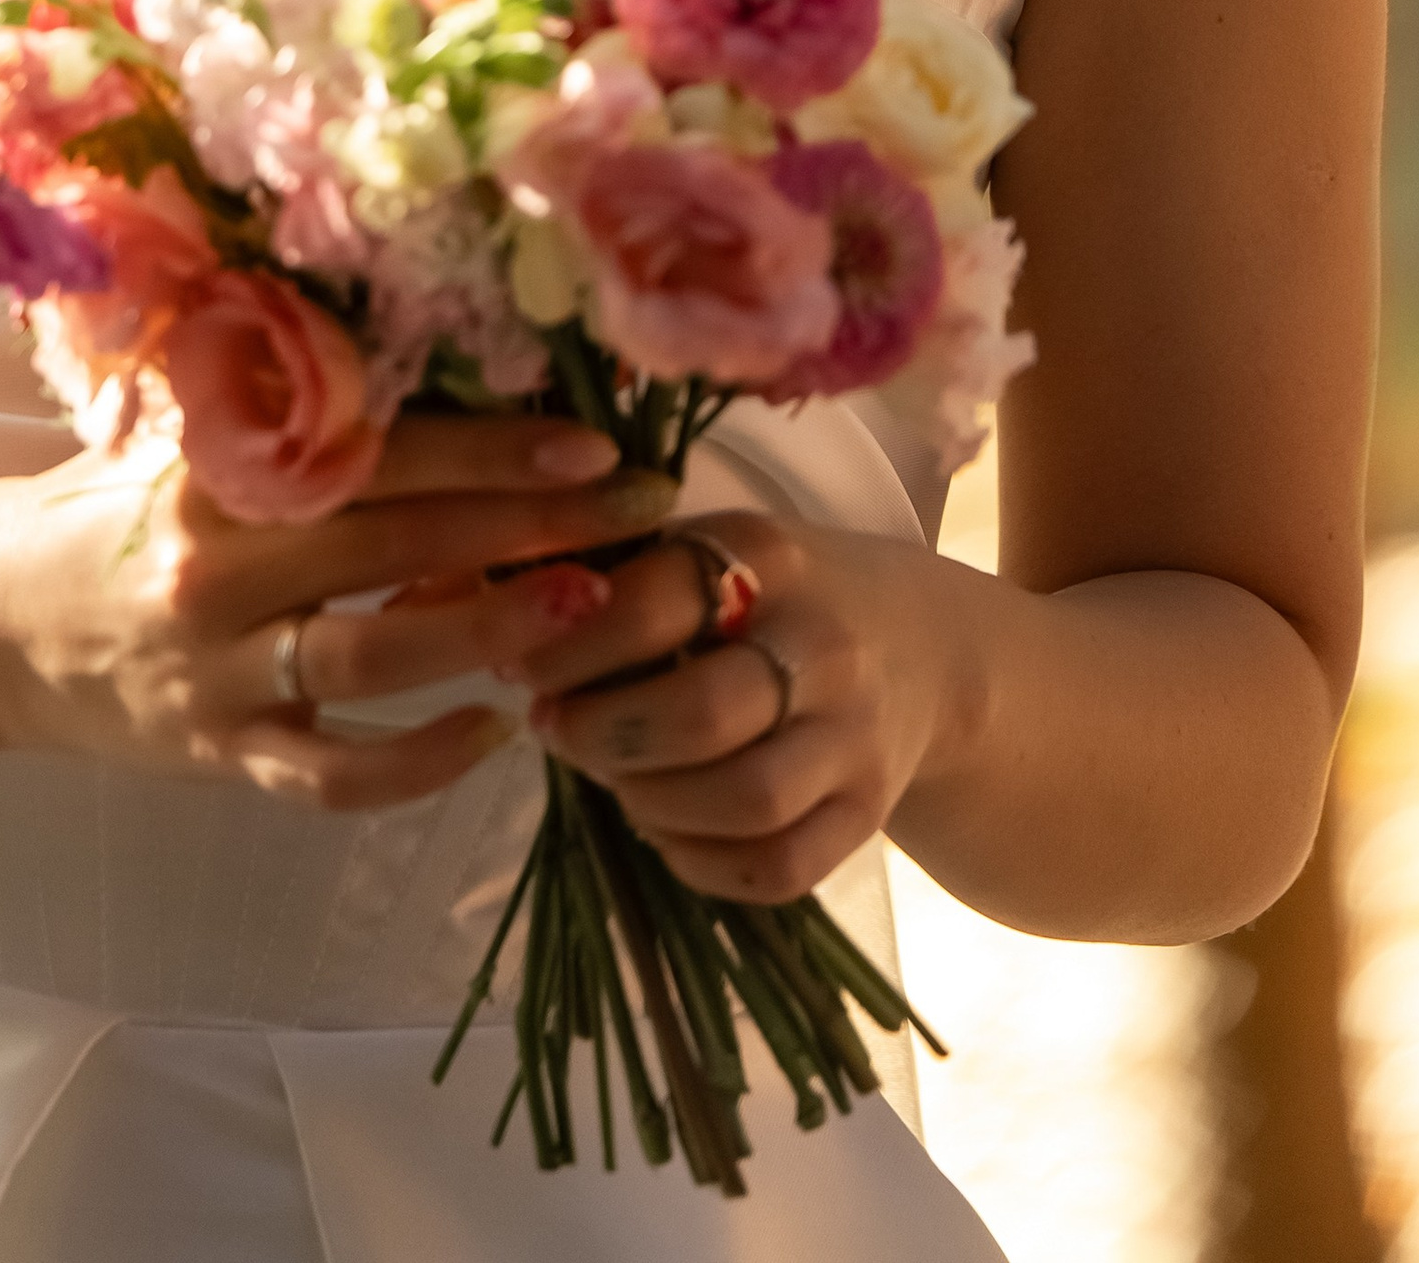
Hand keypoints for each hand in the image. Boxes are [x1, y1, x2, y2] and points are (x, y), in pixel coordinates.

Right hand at [0, 416, 680, 812]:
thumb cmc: (104, 505)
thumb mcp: (179, 431)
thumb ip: (283, 402)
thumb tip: (428, 342)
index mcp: (220, 469)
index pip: (378, 449)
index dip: (491, 446)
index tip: (592, 440)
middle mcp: (221, 566)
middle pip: (399, 542)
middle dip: (533, 527)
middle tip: (641, 516)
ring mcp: (221, 669)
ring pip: (378, 654)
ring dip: (494, 632)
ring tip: (590, 612)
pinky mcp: (220, 754)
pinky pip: (334, 772)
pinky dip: (420, 760)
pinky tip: (494, 731)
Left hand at [518, 504, 963, 907]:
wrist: (921, 648)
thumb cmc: (778, 594)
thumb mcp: (716, 549)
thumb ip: (625, 571)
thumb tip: (497, 612)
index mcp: (769, 558)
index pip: (656, 603)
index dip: (571, 647)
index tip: (521, 666)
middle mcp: (822, 645)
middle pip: (702, 714)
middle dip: (604, 735)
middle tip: (553, 730)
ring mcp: (853, 736)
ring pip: (745, 801)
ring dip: (651, 802)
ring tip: (611, 779)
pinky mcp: (866, 813)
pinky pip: (781, 869)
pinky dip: (703, 864)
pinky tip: (664, 829)